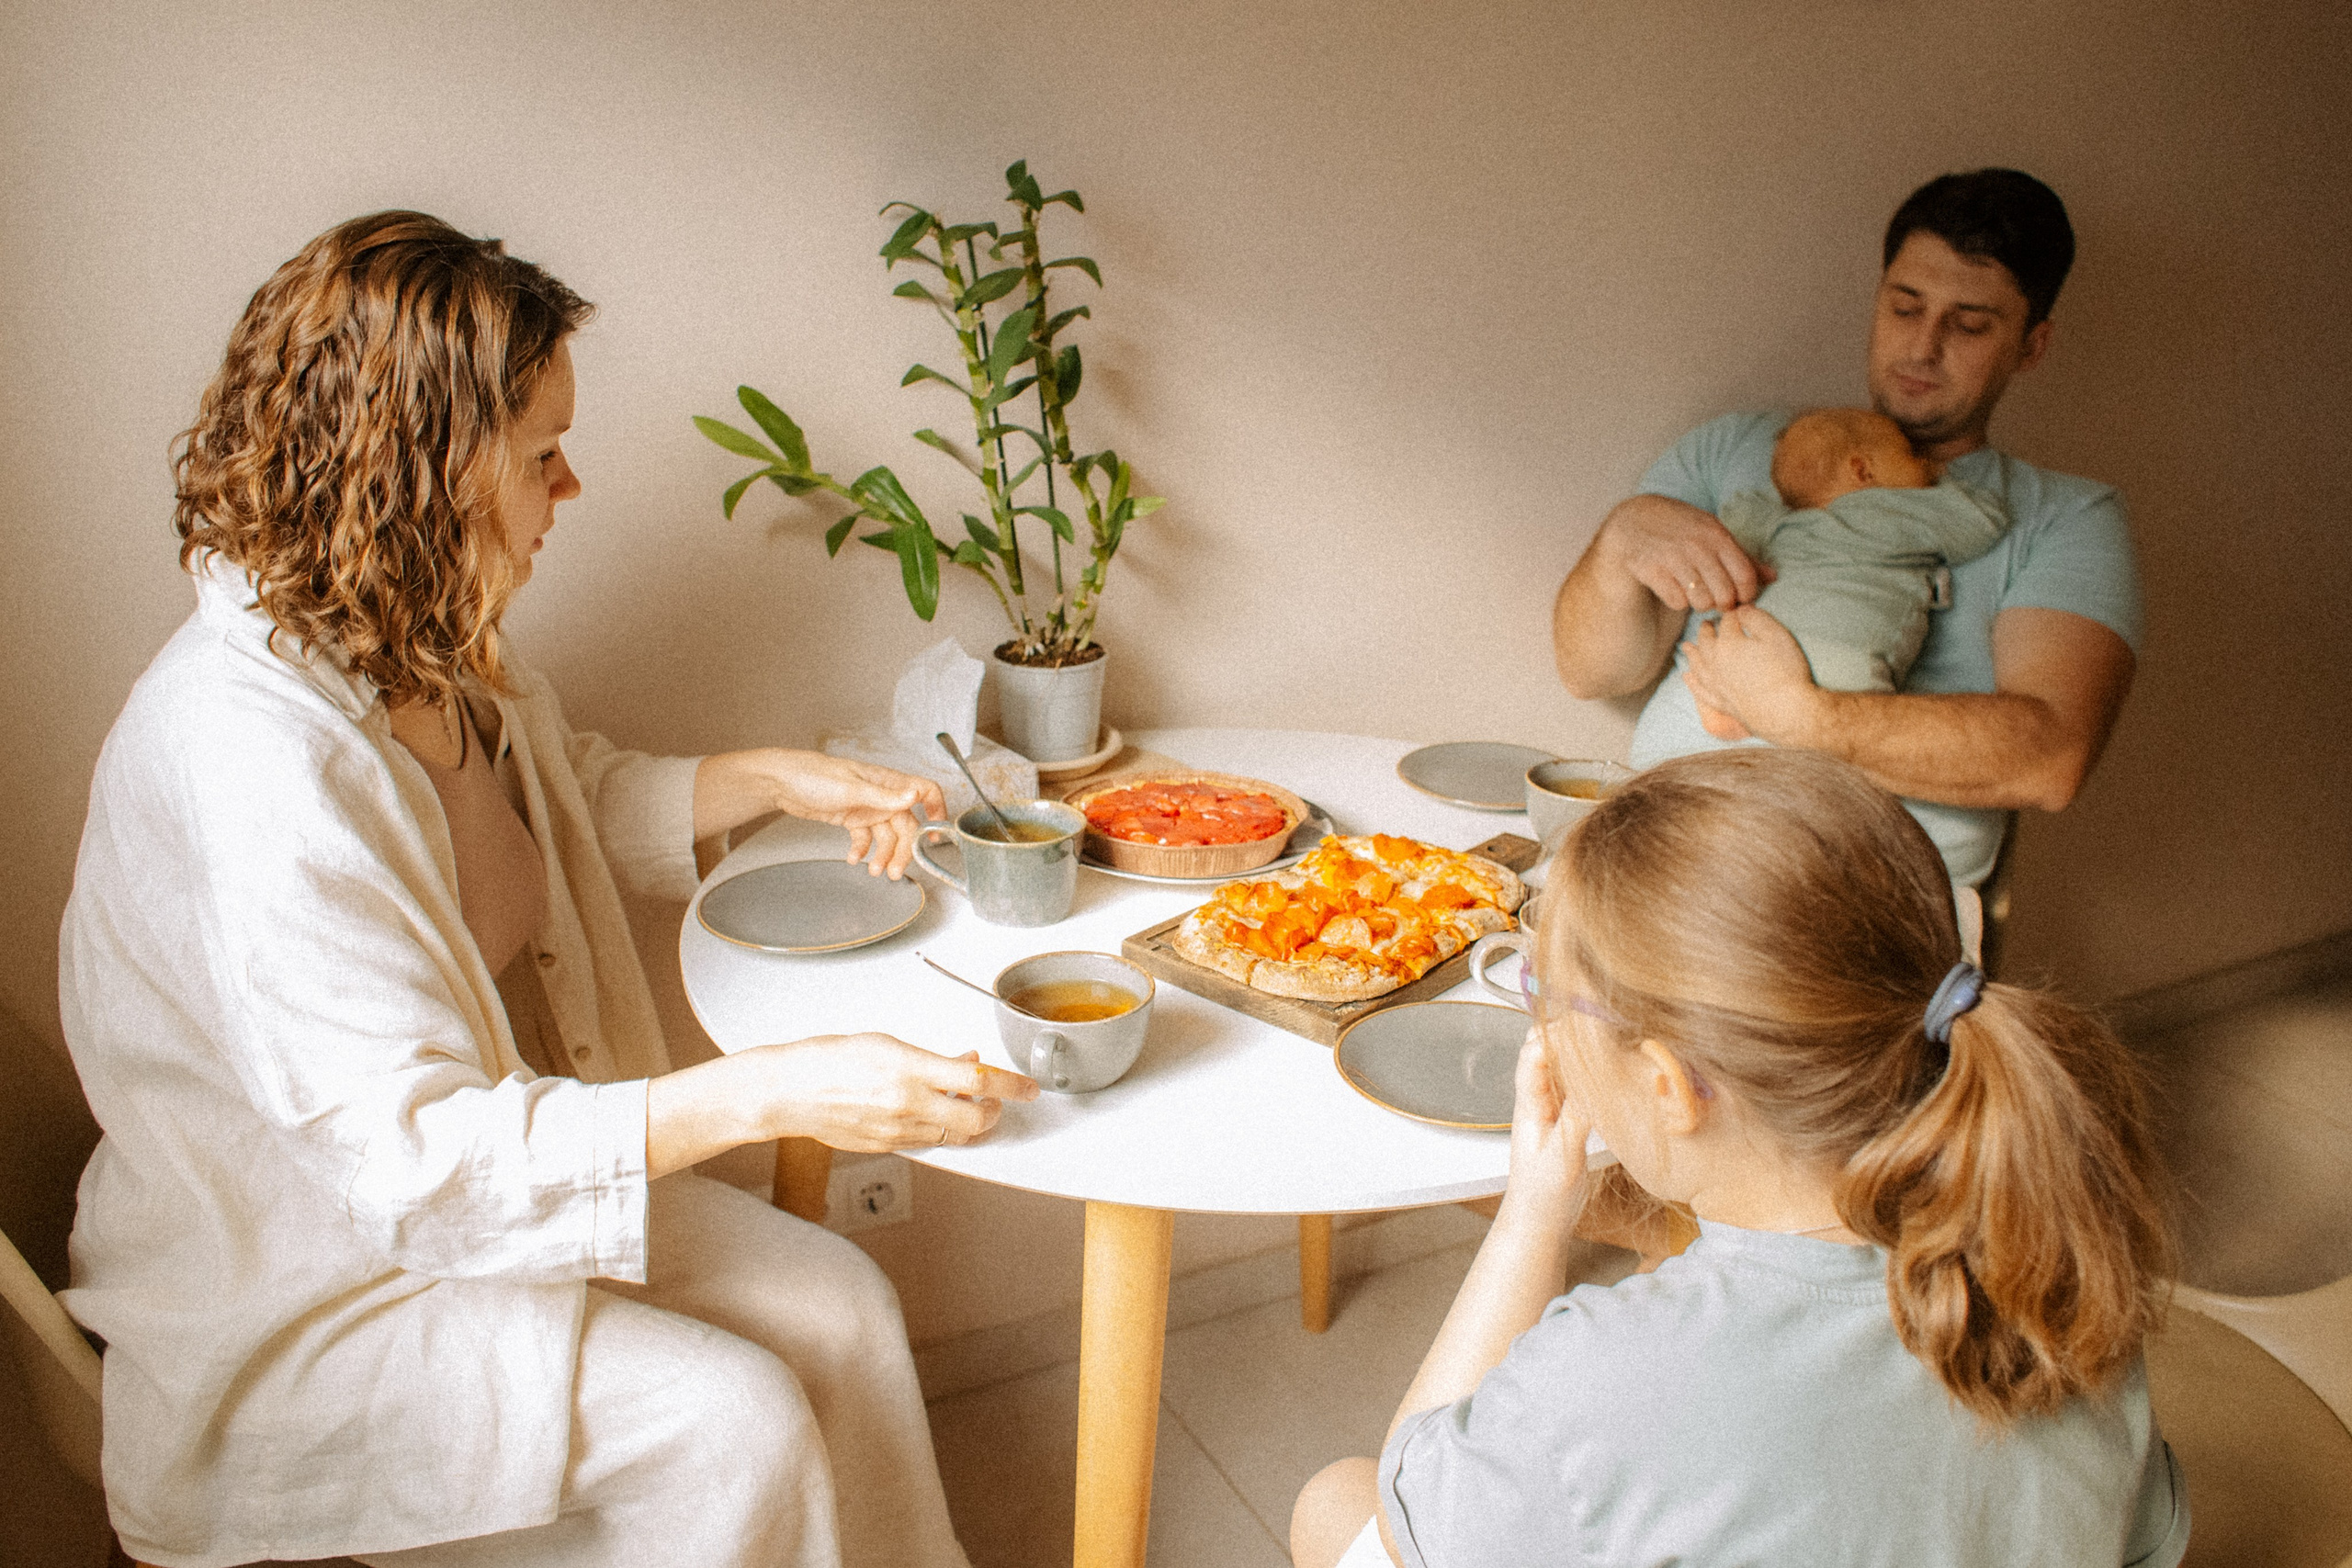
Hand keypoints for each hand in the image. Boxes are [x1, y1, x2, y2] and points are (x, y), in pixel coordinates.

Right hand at [737, 1035, 1038, 1151]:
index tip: (1028, 1088)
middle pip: (976, 1119)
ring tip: (965, 1105)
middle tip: (998, 1101)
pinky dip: (941, 1130)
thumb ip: (933, 1058)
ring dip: (970, 1122)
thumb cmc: (829, 1059)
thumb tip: (966, 1062)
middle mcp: (907, 1103)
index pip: (978, 1081)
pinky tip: (934, 1114)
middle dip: (995, 1112)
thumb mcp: (887, 1044)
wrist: (790, 1091)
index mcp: (909, 1069)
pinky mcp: (888, 1146)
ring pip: (955, 1135)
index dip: (1011, 1086)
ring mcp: (898, 1130)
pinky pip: (929, 1143)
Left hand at [775, 754, 946, 878]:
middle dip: (903, 850)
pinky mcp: (852, 818)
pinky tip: (853, 858)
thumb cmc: (814, 775)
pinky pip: (865, 838)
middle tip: (896, 871)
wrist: (781, 782)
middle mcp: (881, 795)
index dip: (936, 811)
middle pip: (906, 825)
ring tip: (873, 871)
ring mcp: (867, 807)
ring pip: (886, 836)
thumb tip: (915, 796)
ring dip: (883, 855)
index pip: (925, 792)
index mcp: (887, 781)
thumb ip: (884, 796)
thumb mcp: (851, 787)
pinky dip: (862, 850)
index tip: (935, 837)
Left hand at [1497, 1029, 1593, 1232]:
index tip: (1584, 1021)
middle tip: (1600, 1021)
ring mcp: (1550, 1107)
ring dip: (1579, 1050)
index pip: (1533, 1054)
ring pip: (1559, 1064)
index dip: (1555, 1033)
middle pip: (1543, 1049)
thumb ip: (1576, 1118)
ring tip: (1608, 1038)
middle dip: (1567, 1031)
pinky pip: (1574, 1083)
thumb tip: (1593, 1083)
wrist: (1538, 1221)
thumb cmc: (1542, 1194)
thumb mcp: (1562, 1157)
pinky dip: (1589, 1071)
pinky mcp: (1565, 1118)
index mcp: (1529, 1104)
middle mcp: (1537, 1099)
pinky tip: (1609, 1072)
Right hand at [1599, 495, 1774, 613]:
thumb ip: (1742, 557)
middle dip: (1721, 603)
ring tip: (1693, 591)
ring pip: (1701, 602)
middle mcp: (1697, 546)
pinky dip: (1677, 600)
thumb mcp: (1712, 534)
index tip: (1739, 598)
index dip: (1746, 595)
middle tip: (1714, 598)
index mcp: (1716, 535)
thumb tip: (1773, 577)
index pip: (1745, 577)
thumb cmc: (1680, 528)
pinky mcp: (1651, 570)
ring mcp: (1673, 558)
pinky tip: (1673, 587)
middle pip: (1724, 595)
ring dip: (1699, 603)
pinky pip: (1677, 602)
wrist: (1632, 520)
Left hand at [1681, 606, 1817, 743]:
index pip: (1728, 622)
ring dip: (1692, 653)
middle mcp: (1715, 662)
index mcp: (1728, 643)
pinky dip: (1692, 682)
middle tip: (1707, 624)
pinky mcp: (1720, 702)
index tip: (1736, 611)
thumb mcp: (1777, 635)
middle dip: (1707, 630)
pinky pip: (1699, 689)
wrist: (1784, 712)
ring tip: (1687, 646)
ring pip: (1697, 664)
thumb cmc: (1785, 671)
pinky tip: (1688, 677)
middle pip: (1706, 641)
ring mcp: (1715, 684)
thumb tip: (1741, 610)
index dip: (1733, 614)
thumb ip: (1757, 618)